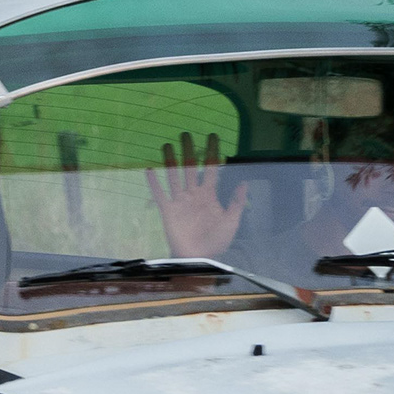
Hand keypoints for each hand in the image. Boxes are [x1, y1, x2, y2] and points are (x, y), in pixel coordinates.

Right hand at [150, 132, 246, 257]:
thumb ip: (236, 202)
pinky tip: (149, 169)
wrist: (199, 258)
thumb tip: (244, 182)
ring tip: (167, 145)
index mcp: (209, 195)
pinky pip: (160, 194)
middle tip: (186, 135)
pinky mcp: (168, 210)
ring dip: (171, 161)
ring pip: (174, 176)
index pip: (212, 170)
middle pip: (191, 168)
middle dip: (189, 151)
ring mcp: (180, 201)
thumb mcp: (231, 221)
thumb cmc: (216, 241)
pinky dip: (154, 182)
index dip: (213, 154)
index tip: (213, 138)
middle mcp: (193, 194)